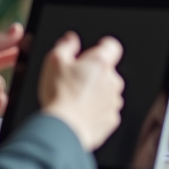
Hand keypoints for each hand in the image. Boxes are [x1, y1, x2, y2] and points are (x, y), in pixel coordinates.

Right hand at [39, 33, 124, 150]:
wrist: (64, 129)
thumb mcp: (54, 62)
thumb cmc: (59, 95)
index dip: (102, 48)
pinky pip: (105, 111)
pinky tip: (80, 113)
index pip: (112, 47)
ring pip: (107, 92)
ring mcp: (114, 101)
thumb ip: (66, 46)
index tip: (92, 53)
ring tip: (75, 100)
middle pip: (107, 72)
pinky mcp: (111, 119)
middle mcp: (112, 80)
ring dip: (96, 94)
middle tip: (74, 82)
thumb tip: (71, 40)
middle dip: (94, 74)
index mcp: (100, 63)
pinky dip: (96, 111)